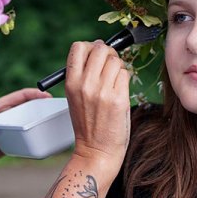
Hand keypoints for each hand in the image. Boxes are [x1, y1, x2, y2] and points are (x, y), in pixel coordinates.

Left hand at [0, 87, 50, 174]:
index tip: (47, 96)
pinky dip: (37, 138)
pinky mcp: (11, 142)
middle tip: (59, 111)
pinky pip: (28, 138)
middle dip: (44, 107)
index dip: (35, 94)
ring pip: (31, 122)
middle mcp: (8, 116)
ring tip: (57, 126)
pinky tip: (46, 142)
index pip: (21, 96)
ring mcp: (11, 129)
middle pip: (30, 108)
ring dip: (42, 122)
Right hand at [64, 40, 130, 169]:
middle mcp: (85, 84)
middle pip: (100, 48)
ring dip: (118, 66)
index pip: (79, 47)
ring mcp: (102, 91)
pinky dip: (124, 78)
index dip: (90, 46)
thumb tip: (99, 49)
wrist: (96, 151)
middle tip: (109, 64)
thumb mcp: (75, 97)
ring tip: (114, 80)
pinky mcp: (119, 99)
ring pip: (116, 60)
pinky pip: (125, 74)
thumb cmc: (88, 124)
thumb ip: (83, 74)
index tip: (96, 55)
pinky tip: (120, 90)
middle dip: (108, 53)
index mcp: (71, 83)